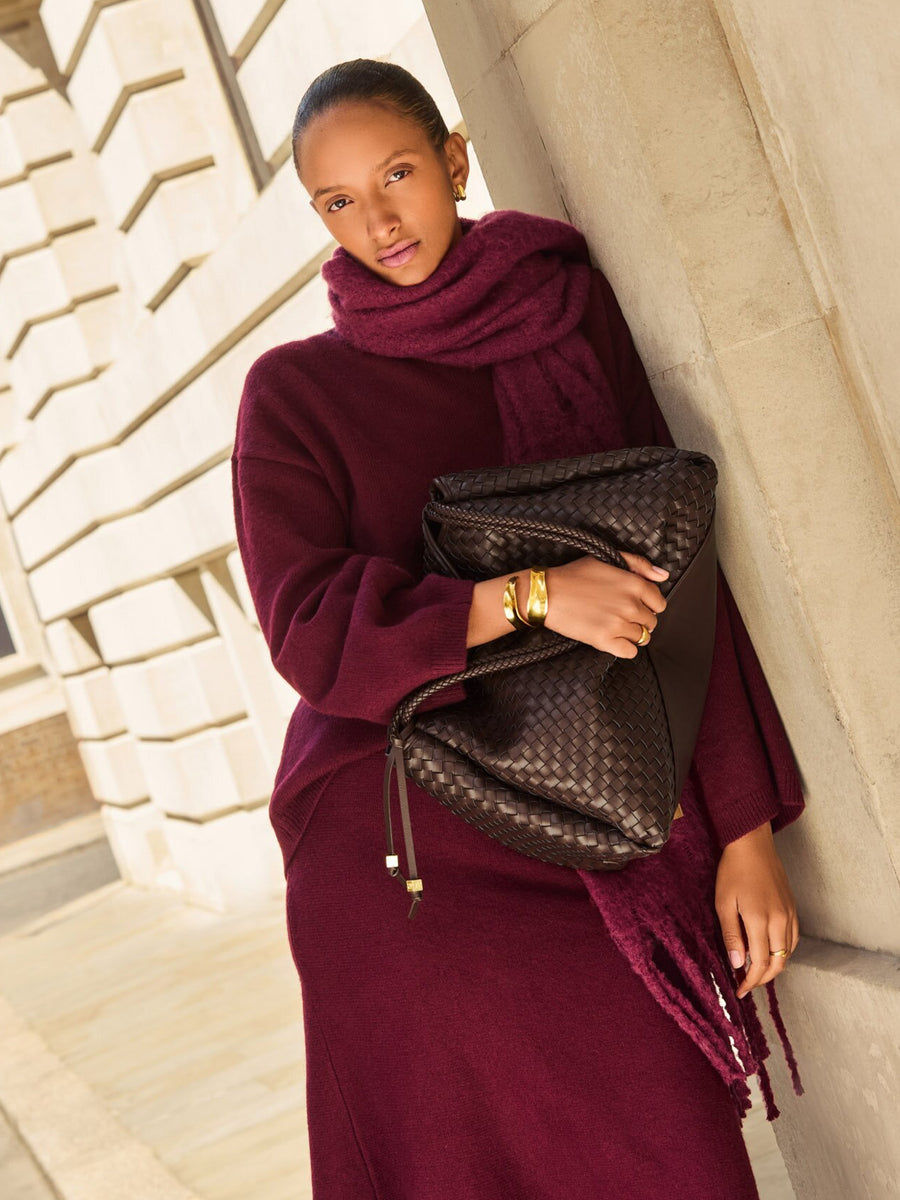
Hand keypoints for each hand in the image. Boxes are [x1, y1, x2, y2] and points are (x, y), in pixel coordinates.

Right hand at [543, 551, 668, 657]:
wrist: (547, 594)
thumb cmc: (573, 576)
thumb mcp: (607, 559)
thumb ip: (639, 565)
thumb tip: (662, 575)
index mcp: (634, 585)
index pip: (659, 603)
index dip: (648, 605)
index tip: (636, 604)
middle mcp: (630, 605)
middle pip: (651, 622)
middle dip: (639, 619)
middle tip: (621, 614)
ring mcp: (619, 624)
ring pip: (642, 637)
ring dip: (632, 633)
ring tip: (615, 626)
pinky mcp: (605, 640)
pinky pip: (630, 652)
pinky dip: (624, 647)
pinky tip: (613, 638)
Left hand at [714, 821, 799, 998]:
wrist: (752, 845)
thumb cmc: (733, 871)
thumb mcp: (724, 903)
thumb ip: (731, 936)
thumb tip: (738, 964)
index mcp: (761, 921)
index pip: (760, 964)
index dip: (750, 981)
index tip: (739, 990)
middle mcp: (781, 921)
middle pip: (778, 964)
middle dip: (762, 979)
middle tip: (745, 984)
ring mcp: (790, 915)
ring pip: (788, 954)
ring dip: (774, 967)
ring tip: (755, 971)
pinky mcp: (794, 908)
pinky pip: (793, 939)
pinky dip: (783, 952)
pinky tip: (770, 952)